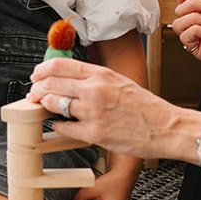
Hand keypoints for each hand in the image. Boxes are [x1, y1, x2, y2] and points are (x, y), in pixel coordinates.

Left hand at [28, 57, 170, 158]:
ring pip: (53, 105)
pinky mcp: (94, 133)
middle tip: (34, 95)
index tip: (36, 76)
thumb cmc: (145, 107)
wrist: (166, 128)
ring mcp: (93, 112)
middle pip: (51, 84)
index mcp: (102, 74)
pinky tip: (60, 126)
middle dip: (37, 90)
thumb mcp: (119, 82)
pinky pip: (63, 128)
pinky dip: (57, 127)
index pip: (59, 65)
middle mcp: (95, 90)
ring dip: (44, 107)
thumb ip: (94, 79)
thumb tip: (69, 79)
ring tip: (45, 109)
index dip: (41, 71)